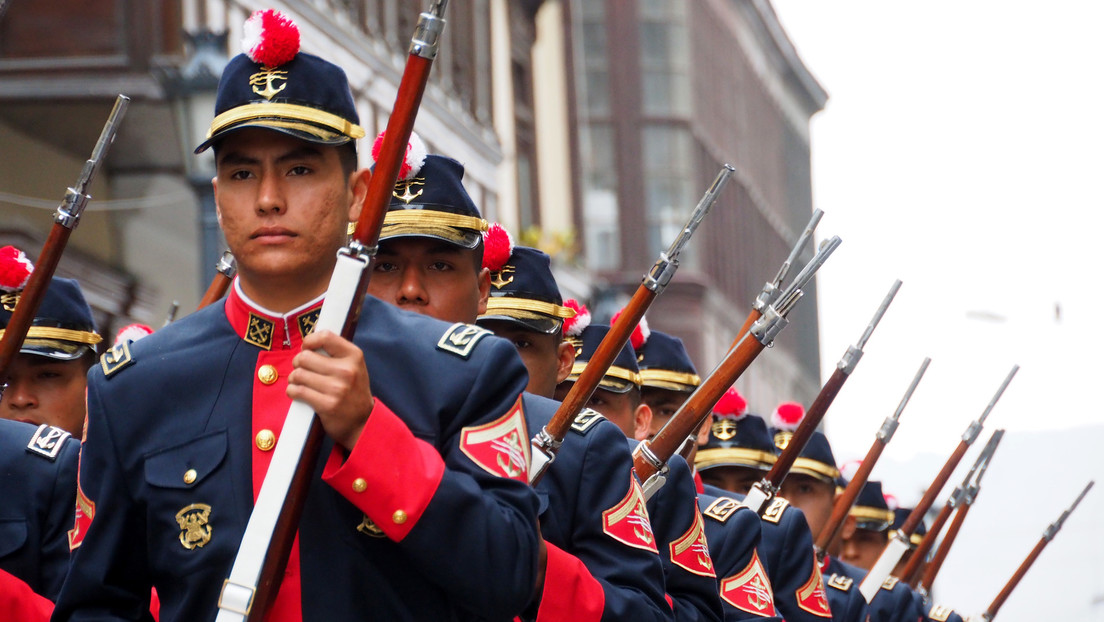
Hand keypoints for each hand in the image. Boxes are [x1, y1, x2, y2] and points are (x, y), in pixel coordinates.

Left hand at [287, 330, 373, 450]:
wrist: (362, 422)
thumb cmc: (353, 392)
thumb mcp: (354, 366)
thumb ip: (335, 352)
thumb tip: (308, 342)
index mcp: (354, 356)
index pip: (325, 337)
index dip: (309, 340)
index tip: (306, 347)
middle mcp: (347, 371)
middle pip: (305, 357)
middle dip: (298, 363)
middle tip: (302, 369)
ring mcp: (337, 389)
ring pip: (298, 374)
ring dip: (294, 379)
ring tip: (301, 382)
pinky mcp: (326, 405)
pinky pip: (297, 391)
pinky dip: (293, 391)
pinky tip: (298, 392)